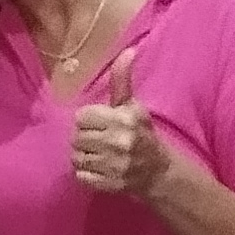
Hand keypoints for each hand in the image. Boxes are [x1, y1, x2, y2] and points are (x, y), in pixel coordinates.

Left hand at [71, 50, 168, 199]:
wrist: (158, 172)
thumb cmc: (141, 134)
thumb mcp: (133, 106)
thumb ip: (122, 80)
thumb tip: (127, 51)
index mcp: (123, 118)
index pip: (82, 117)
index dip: (89, 120)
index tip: (101, 125)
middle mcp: (119, 141)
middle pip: (77, 137)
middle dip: (85, 139)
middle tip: (99, 141)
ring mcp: (114, 165)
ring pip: (76, 157)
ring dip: (84, 157)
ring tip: (98, 155)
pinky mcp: (108, 184)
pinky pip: (80, 176)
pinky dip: (86, 174)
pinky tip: (99, 169)